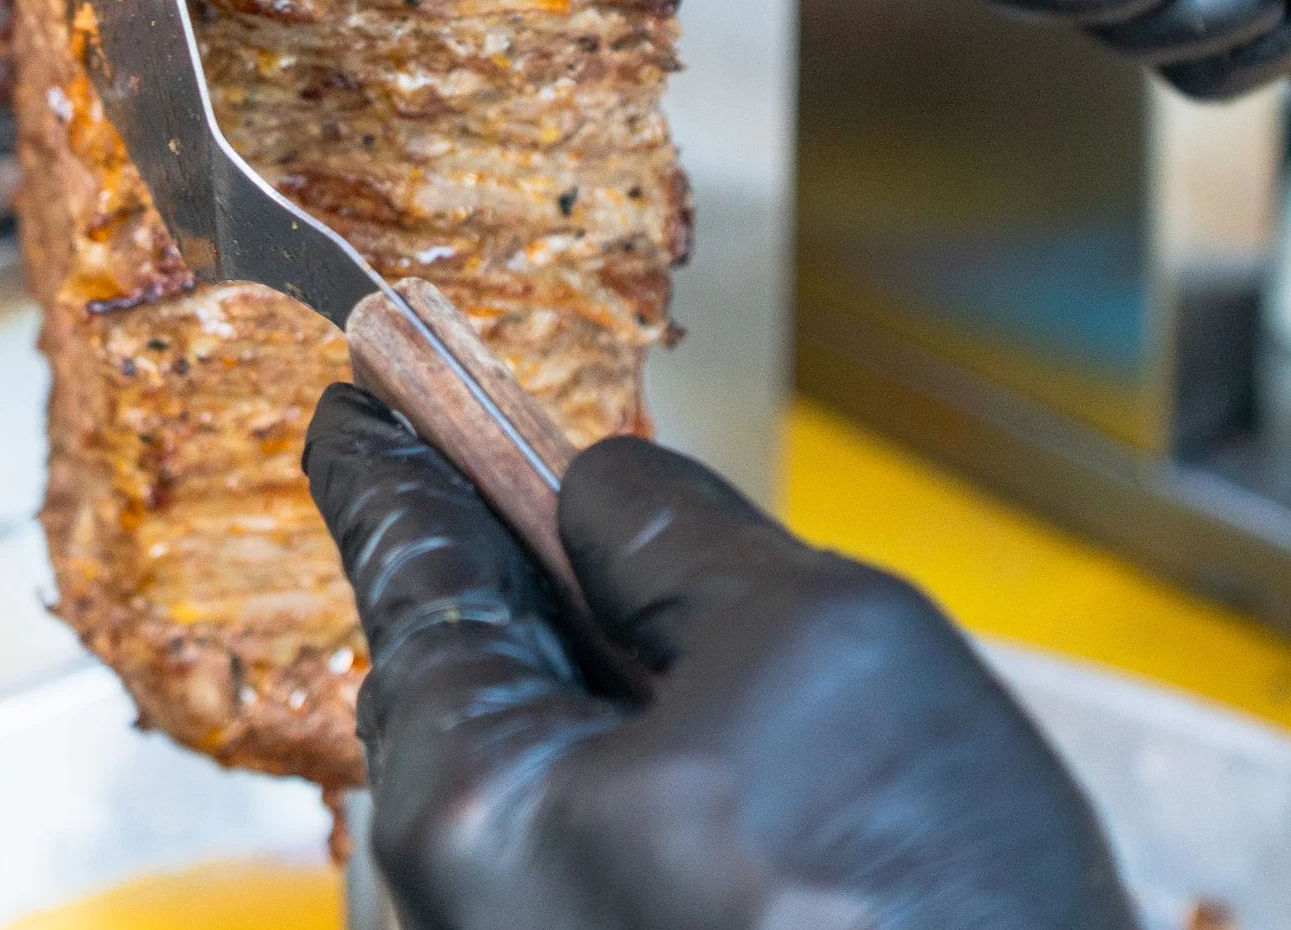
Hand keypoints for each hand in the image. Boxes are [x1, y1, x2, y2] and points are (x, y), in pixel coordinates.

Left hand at [304, 385, 1133, 929]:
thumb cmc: (933, 910)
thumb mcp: (822, 645)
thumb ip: (678, 545)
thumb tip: (598, 492)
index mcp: (479, 815)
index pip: (410, 589)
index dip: (393, 477)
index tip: (357, 412)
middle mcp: (465, 918)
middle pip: (461, 697)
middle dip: (513, 593)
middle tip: (538, 495)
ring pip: (530, 791)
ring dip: (593, 706)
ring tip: (692, 656)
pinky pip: (577, 866)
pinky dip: (631, 794)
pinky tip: (734, 778)